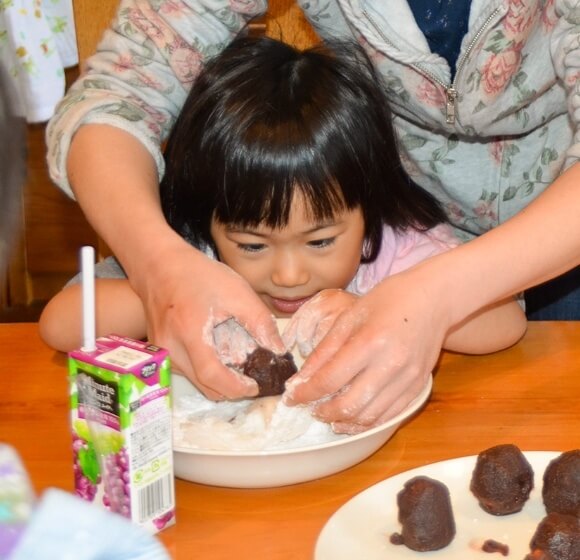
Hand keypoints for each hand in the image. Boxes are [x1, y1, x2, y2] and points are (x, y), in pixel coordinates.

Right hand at [137, 241, 283, 399]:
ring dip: (219, 381)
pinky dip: (205, 371)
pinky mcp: (159, 352)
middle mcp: (170, 348)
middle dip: (231, 389)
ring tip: (238, 366)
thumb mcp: (238, 292)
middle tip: (252, 379)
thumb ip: (261, 323)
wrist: (160, 265)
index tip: (256, 387)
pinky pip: (186, 371)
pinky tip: (219, 355)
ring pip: (195, 381)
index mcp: (190, 332)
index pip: (212, 375)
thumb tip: (278, 351)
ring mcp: (161, 352)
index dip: (236, 388)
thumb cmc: (199, 275)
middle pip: (204, 385)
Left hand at [284, 271, 447, 433]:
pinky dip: (367, 422)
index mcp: (369, 342)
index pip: (329, 379)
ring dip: (344, 422)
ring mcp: (408, 379)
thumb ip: (324, 351)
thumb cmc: (389, 300)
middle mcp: (391, 365)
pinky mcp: (418, 386)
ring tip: (328, 416)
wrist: (433, 298)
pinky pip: (390, 415)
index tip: (291, 398)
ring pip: (370, 417)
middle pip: (349, 405)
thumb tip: (301, 379)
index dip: (305, 393)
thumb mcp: (349, 317)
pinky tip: (353, 419)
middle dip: (323, 412)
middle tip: (310, 408)